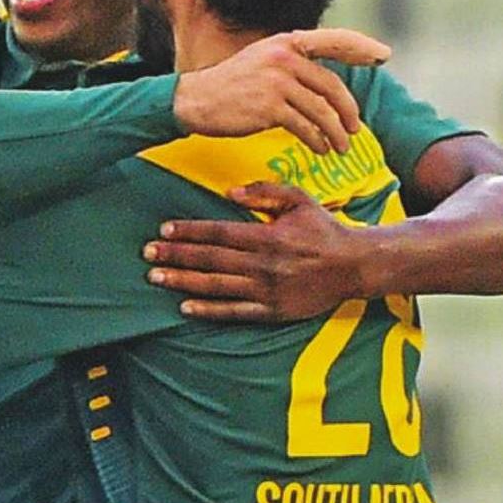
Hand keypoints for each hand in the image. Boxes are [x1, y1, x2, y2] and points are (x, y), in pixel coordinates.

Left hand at [143, 182, 371, 320]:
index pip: (219, 232)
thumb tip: (229, 191)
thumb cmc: (324, 229)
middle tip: (147, 254)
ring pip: (217, 285)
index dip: (190, 232)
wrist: (355, 266)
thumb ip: (265, 192)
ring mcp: (267, 289)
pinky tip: (186, 307)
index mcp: (268, 235)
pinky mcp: (273, 310)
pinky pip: (235, 311)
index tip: (164, 230)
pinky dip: (209, 310)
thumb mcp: (299, 200)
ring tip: (156, 278)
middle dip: (176, 256)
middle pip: (211, 259)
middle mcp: (264, 263)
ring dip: (183, 282)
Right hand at [172, 28, 391, 154]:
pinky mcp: (270, 107)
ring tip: (340, 147)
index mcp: (285, 42)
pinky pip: (306, 127)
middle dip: (349, 111)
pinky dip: (317, 141)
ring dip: (336, 133)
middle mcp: (283, 57)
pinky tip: (320, 150)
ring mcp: (277, 81)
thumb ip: (291, 63)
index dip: (361, 47)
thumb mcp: (261, 61)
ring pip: (322, 110)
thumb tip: (323, 82)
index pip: (333, 40)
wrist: (194, 100)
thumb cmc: (229, 85)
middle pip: (333, 85)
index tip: (383, 57)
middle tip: (355, 128)